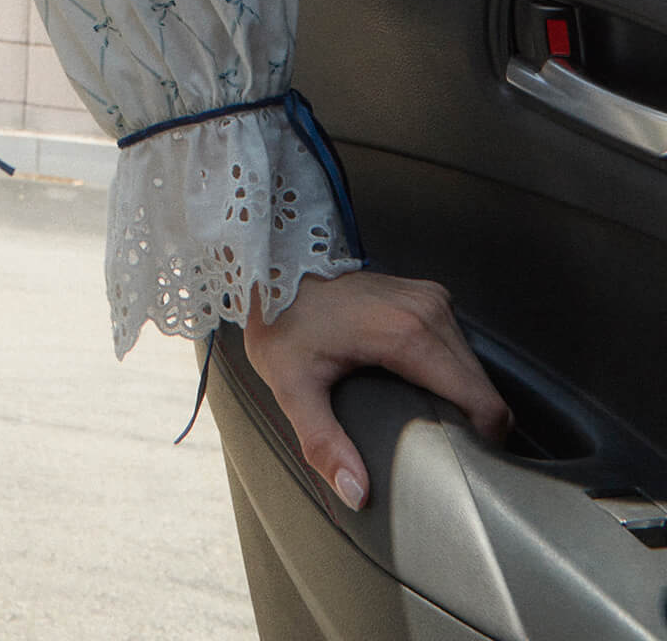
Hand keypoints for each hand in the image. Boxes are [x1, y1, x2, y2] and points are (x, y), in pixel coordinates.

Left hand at [244, 270, 511, 511]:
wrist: (274, 267)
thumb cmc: (281, 319)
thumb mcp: (291, 385)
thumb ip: (323, 442)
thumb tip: (356, 492)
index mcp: (408, 332)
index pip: (483, 401)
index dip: (485, 440)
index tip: (467, 464)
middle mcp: (428, 308)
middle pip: (483, 387)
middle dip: (475, 423)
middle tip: (448, 451)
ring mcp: (429, 297)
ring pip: (475, 367)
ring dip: (465, 397)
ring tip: (439, 424)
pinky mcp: (426, 295)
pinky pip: (459, 346)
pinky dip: (453, 373)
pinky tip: (429, 391)